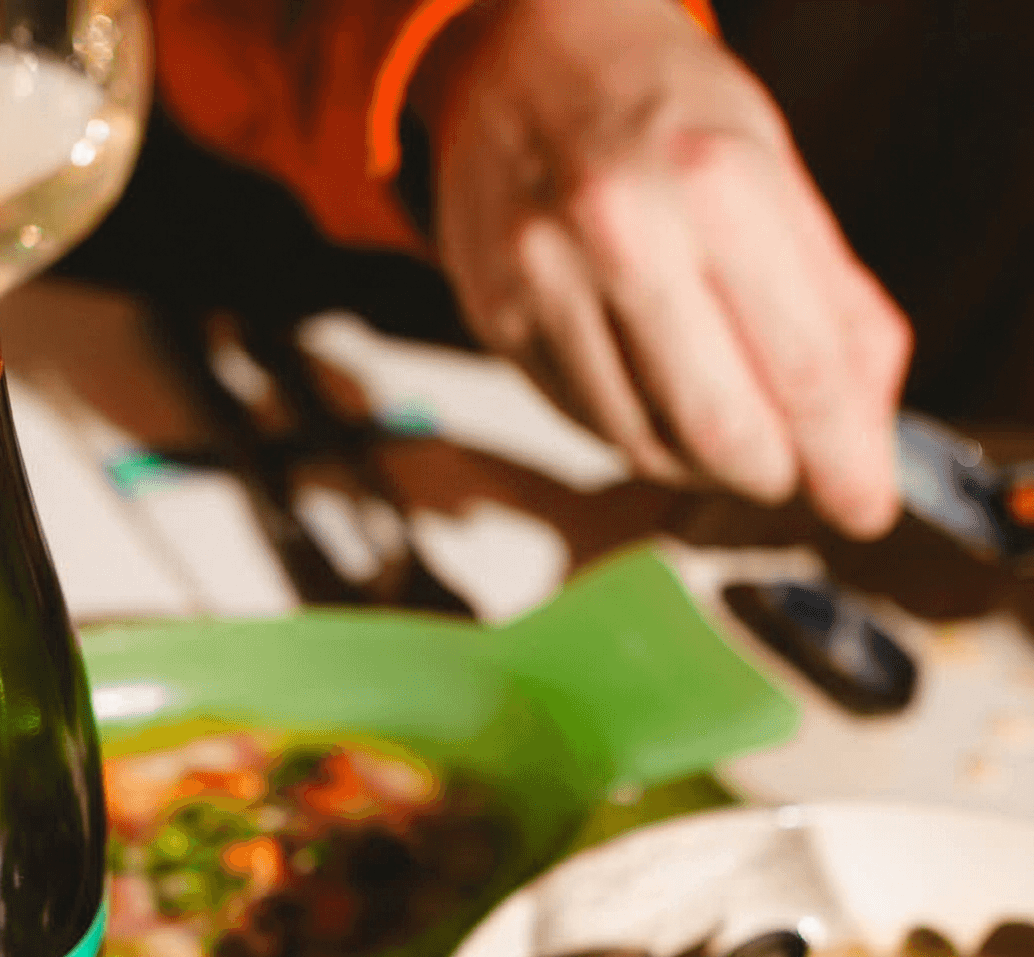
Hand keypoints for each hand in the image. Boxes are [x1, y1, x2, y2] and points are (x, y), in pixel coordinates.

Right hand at [427, 0, 909, 533]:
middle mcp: (623, 230)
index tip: (862, 503)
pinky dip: (636, 431)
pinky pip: (585, 422)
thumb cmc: (658, 106)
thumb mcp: (768, 167)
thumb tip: (864, 427)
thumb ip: (828, 295)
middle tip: (791, 474)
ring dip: (700, 463)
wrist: (516, 49)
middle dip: (770, 473)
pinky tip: (655, 394)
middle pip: (719, 430)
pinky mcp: (495, 319)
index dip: (842, 455)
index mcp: (717, 180)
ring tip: (724, 426)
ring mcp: (546, 281)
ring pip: (644, 444)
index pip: (801, 364)